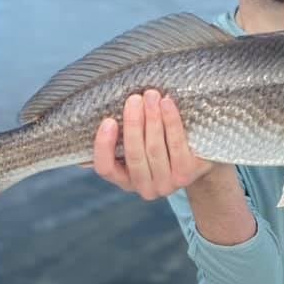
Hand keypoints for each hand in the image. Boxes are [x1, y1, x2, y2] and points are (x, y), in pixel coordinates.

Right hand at [85, 90, 212, 198]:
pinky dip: (171, 121)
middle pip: (134, 154)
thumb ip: (115, 143)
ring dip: (151, 118)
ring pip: (155, 148)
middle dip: (133, 123)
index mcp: (125, 180)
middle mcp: (145, 187)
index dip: (104, 146)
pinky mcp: (188, 174)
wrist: (198, 158)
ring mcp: (168, 184)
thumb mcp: (136, 146)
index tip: (108, 121)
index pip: (106, 168)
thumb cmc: (159, 145)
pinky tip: (167, 103)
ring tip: (151, 95)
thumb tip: (84, 134)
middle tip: (134, 98)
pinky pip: (176, 144)